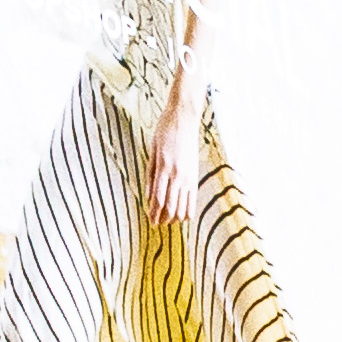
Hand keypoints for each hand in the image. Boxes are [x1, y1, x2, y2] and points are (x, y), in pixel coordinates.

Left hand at [141, 65, 201, 222]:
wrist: (184, 118)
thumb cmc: (164, 132)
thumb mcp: (152, 152)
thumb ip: (149, 175)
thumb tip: (147, 196)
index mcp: (163, 168)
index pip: (158, 199)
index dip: (154, 214)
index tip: (151, 221)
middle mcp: (177, 174)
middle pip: (171, 206)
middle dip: (164, 219)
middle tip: (157, 223)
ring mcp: (188, 175)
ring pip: (183, 205)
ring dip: (175, 216)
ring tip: (168, 220)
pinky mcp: (195, 174)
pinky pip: (193, 198)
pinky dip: (188, 209)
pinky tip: (182, 214)